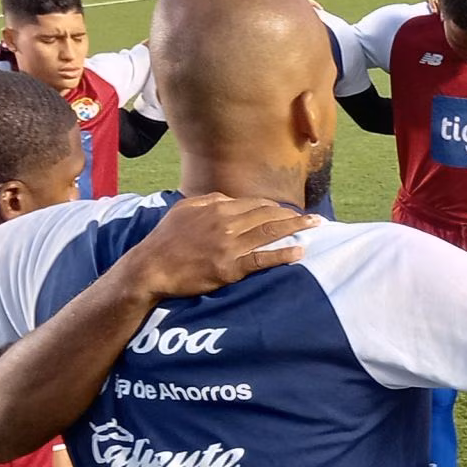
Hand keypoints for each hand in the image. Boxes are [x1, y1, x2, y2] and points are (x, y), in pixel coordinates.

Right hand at [117, 194, 314, 299]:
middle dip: (293, 216)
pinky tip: (299, 252)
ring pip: (269, 233)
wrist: (151, 267)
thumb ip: (210, 201)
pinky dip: (283, 254)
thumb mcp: (185, 210)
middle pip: (268, 215)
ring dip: (296, 229)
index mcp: (217, 207)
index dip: (276, 207)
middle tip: (313, 219)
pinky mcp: (230, 267)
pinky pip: (262, 259)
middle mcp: (226, 223)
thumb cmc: (166, 239)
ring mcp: (229, 245)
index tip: (291, 211)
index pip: (255, 203)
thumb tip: (231, 199)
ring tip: (315, 227)